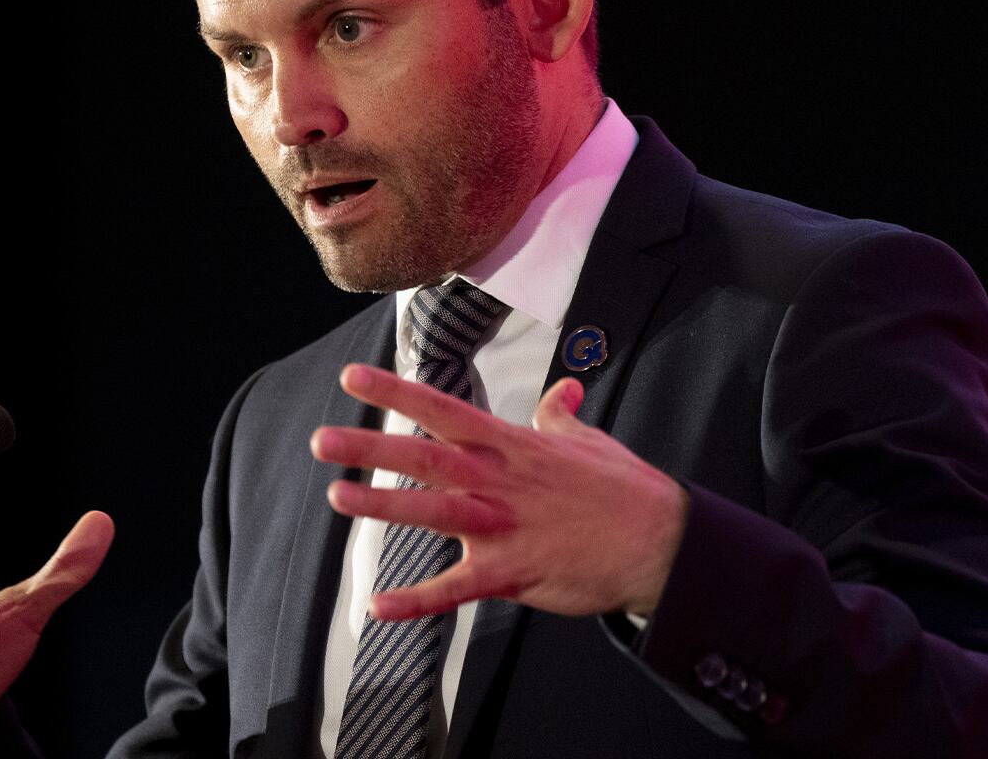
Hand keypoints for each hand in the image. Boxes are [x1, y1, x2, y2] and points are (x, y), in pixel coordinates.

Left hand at [309, 365, 685, 619]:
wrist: (662, 544)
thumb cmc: (625, 491)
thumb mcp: (590, 442)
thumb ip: (560, 417)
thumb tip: (561, 392)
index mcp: (511, 446)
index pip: (443, 410)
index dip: (396, 392)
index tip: (354, 379)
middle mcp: (499, 482)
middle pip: (424, 458)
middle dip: (372, 447)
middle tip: (324, 441)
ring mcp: (502, 527)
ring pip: (432, 513)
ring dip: (382, 507)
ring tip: (338, 497)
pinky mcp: (511, 572)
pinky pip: (456, 589)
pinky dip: (417, 602)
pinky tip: (380, 607)